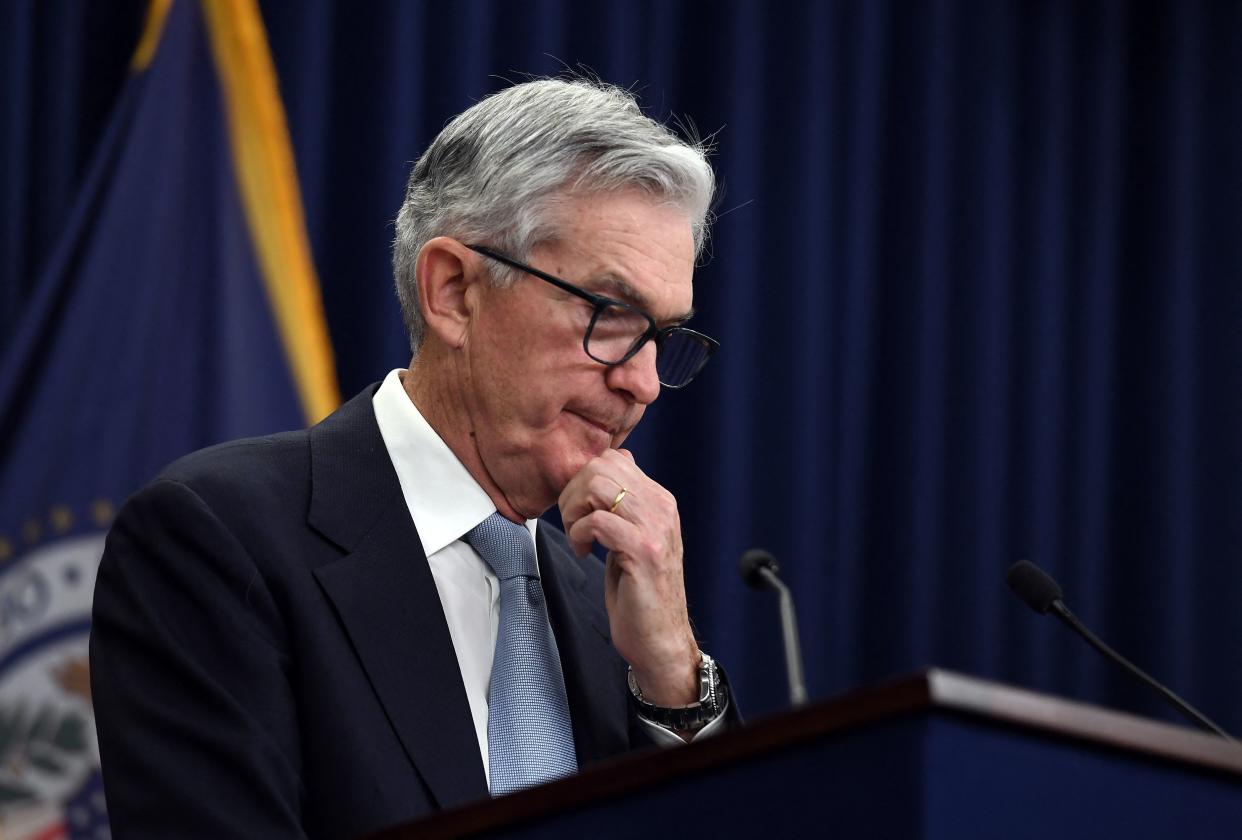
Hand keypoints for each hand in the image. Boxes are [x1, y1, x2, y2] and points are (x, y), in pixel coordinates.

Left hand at [558, 449, 699, 706]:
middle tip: (572, 524)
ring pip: (598, 486)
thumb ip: (623, 507)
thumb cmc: (640, 593)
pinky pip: (598, 521)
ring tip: (578, 536)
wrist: (660, 639)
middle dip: (573, 492)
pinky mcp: (644, 551)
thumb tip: (608, 471)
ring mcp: (655, 529)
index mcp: (660, 501)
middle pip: (602, 467)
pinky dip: (579, 534)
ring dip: (574, 511)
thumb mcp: (633, 539)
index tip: (578, 511)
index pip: (613, 459)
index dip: (583, 480)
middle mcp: (662, 509)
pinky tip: (584, 552)